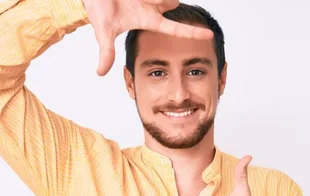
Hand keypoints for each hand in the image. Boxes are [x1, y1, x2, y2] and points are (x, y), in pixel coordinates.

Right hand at [81, 0, 213, 75]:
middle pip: (173, 3)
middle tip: (140, 1)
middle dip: (161, 1)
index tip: (209, 35)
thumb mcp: (104, 30)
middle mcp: (154, 7)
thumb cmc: (100, 7)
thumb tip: (100, 73)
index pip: (175, 29)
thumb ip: (106, 51)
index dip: (192, 33)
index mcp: (148, 20)